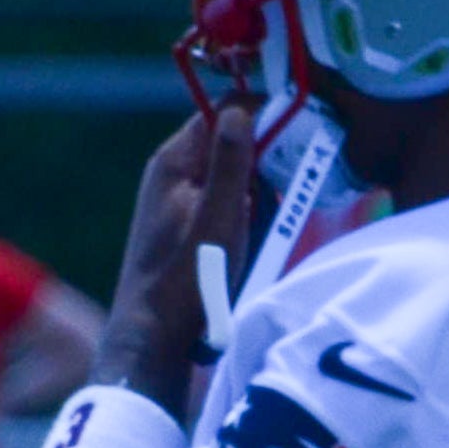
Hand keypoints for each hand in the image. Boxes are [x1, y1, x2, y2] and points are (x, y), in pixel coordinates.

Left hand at [101, 106, 256, 391]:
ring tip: (252, 235)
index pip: (223, 110)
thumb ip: (230, 161)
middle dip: (263, 169)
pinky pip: (227, 207)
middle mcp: (174, 173)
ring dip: (256, 201)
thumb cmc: (186, 279)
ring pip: (236, 180)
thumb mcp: (218, 216)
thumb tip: (242, 109)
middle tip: (269, 203)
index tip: (295, 138)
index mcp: (174, 160)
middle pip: (234, 145)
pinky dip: (244, 221)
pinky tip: (244, 248)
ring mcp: (180, 200)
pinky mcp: (187, 226)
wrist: (153, 338)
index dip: (261, 117)